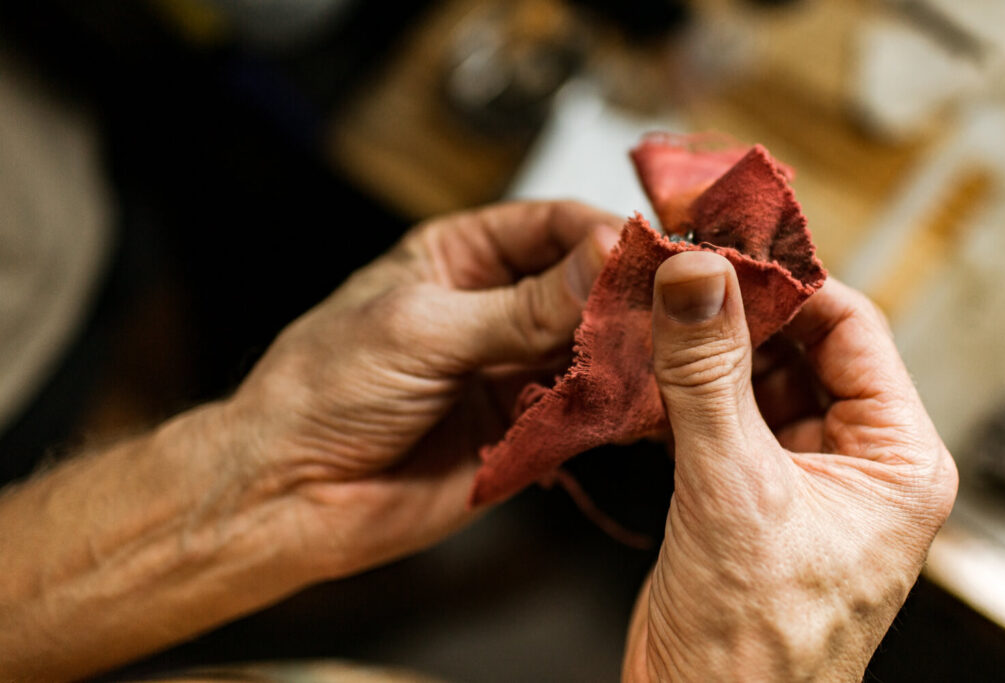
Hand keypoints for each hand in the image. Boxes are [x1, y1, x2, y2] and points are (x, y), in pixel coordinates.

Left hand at [0, 200, 620, 680]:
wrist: (289, 493)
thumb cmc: (325, 388)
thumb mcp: (423, 329)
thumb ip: (521, 306)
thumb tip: (604, 257)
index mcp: (460, 258)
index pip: (552, 226)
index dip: (603, 234)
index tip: (650, 253)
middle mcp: (495, 309)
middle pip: (585, 288)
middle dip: (625, 298)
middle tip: (673, 310)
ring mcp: (512, 370)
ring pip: (593, 350)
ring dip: (626, 356)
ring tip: (666, 360)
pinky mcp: (524, 430)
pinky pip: (583, 411)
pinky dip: (613, 409)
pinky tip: (641, 405)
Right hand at [623, 252, 957, 680]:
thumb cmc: (755, 648)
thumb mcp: (732, 489)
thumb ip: (708, 376)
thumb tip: (696, 280)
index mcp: (894, 458)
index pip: (850, 328)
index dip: (786, 282)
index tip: (722, 248)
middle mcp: (854, 462)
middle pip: (799, 348)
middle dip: (735, 315)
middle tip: (675, 276)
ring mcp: (797, 477)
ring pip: (753, 381)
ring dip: (702, 353)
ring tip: (651, 318)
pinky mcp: (745, 494)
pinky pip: (719, 418)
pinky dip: (681, 395)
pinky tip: (644, 376)